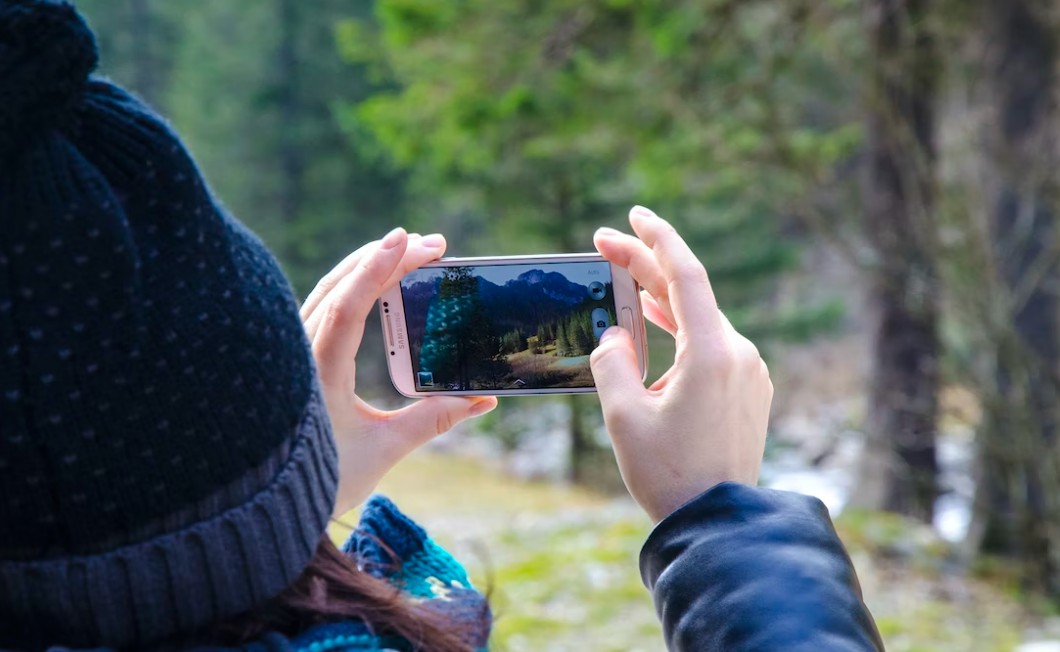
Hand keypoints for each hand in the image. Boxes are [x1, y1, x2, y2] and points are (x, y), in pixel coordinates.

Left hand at [301, 228, 497, 516]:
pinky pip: (322, 308)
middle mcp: (300, 355)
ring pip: (328, 292)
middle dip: (385, 258)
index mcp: (318, 374)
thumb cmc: (324, 480)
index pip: (348, 307)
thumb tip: (482, 400)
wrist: (266, 505)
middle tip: (432, 244)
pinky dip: (350, 286)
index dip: (378, 269)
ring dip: (367, 267)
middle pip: (340, 287)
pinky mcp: (297, 358)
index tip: (407, 239)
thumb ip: (433, 420)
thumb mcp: (384, 450)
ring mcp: (294, 353)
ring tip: (407, 250)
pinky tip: (372, 281)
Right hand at [590, 206, 772, 522]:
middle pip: (689, 294)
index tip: (634, 216)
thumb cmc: (669, 474)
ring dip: (661, 301)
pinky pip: (711, 347)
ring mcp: (749, 373)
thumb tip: (615, 334)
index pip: (686, 275)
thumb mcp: (623, 416)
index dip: (657, 239)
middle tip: (606, 245)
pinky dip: (680, 332)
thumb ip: (612, 362)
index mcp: (712, 353)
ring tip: (625, 283)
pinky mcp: (749, 391)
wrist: (719, 523)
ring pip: (700, 321)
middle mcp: (739, 354)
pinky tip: (654, 331)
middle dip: (646, 267)